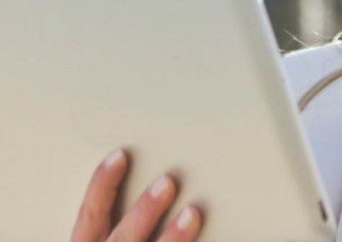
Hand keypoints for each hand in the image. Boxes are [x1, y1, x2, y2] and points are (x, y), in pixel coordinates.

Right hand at [70, 150, 201, 241]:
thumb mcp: (100, 236)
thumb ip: (111, 219)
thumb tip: (148, 177)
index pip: (91, 214)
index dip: (103, 183)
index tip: (119, 155)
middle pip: (122, 236)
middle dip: (144, 211)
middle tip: (167, 182)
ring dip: (172, 236)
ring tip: (192, 213)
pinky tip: (204, 235)